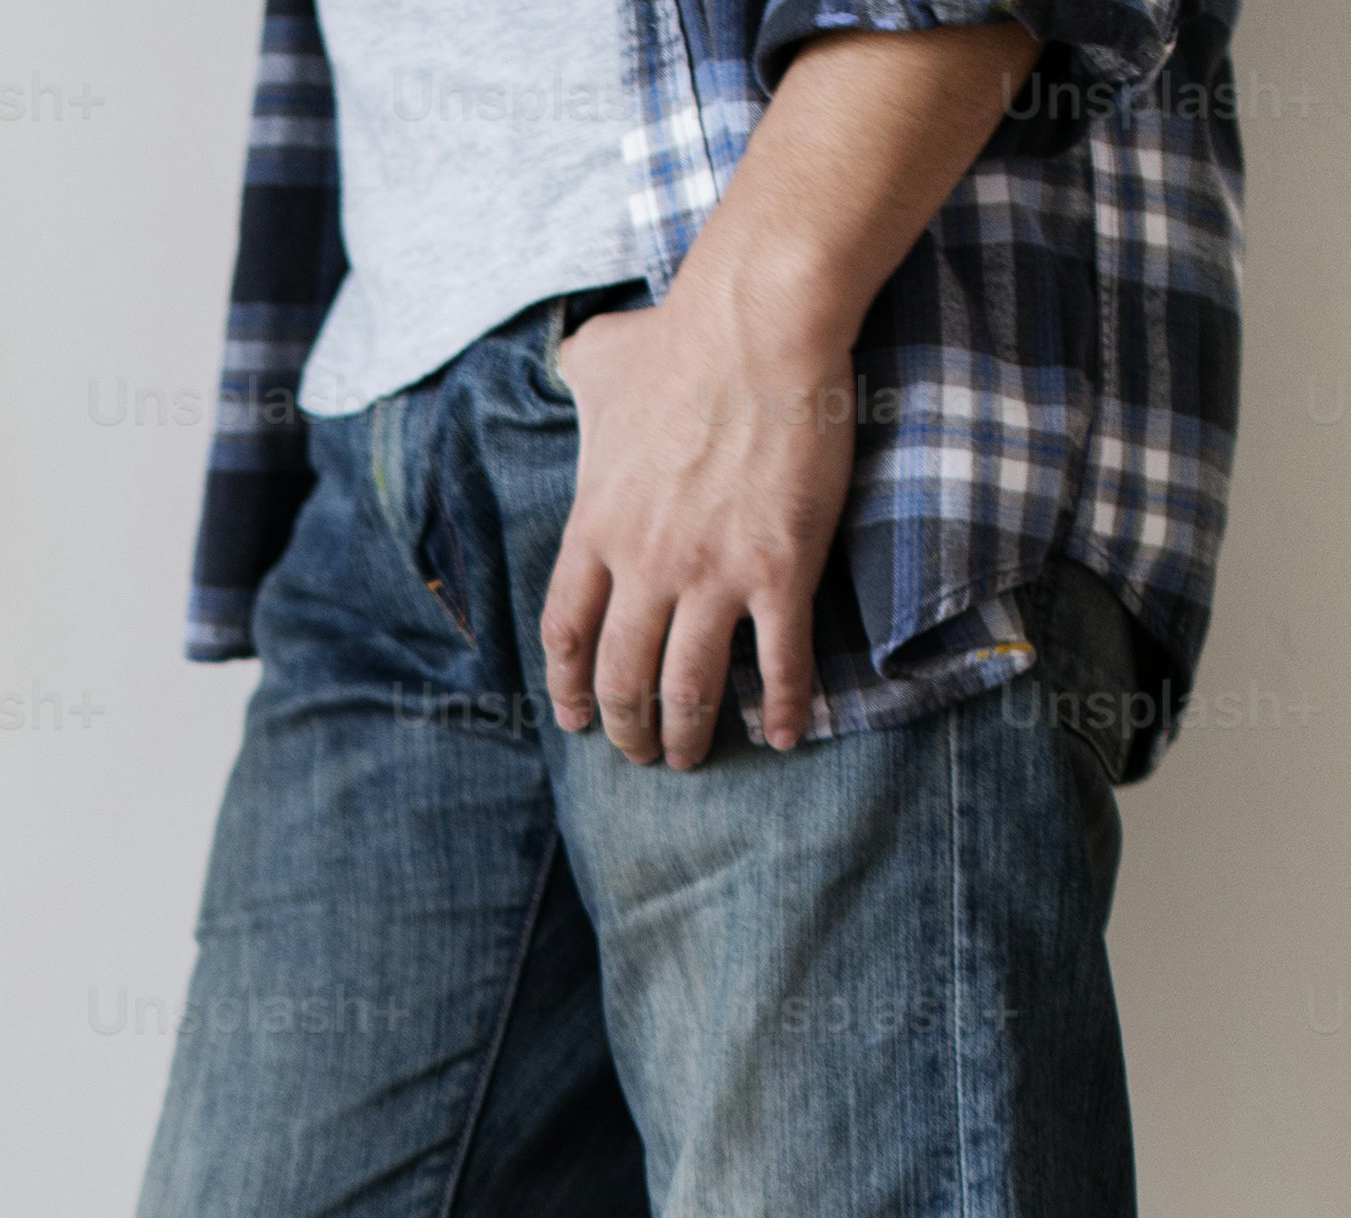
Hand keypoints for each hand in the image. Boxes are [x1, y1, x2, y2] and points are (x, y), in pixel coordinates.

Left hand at [534, 20, 1040, 770]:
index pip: (565, 632)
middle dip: (627, 729)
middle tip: (642, 754)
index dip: (568, 686)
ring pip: (689, 686)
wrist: (757, 325)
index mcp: (596, 526)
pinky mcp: (779, 571)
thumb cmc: (679, 336)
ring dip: (689, 734)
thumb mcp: (598, 358)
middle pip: (621, 677)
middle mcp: (644, 565)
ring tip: (695, 759)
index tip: (574, 718)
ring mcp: (712, 574)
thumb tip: (566, 364)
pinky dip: (783, 709)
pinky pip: (779, 663)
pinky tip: (784, 736)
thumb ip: (577, 378)